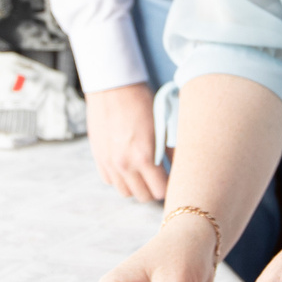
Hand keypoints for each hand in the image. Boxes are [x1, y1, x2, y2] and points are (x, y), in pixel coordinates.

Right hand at [85, 82, 166, 199]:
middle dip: (154, 189)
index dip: (169, 187)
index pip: (160, 191)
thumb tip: (182, 168)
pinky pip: (110, 181)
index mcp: (144, 157)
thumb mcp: (163, 125)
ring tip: (145, 173)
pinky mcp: (98, 157)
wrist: (112, 85)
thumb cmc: (142, 102)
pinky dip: (120, 178)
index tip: (173, 180)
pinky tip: (128, 165)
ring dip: (137, 186)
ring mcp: (109, 162)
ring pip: (126, 192)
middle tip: (161, 177)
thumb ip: (171, 151)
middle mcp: (125, 164)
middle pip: (144, 196)